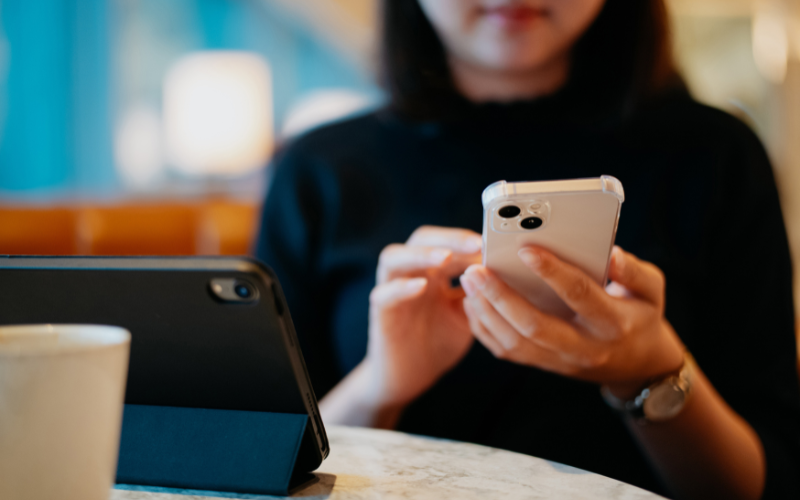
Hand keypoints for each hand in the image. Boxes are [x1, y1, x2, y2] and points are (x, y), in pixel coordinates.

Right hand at [362, 226, 480, 409]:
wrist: (412, 376)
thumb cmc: (439, 341)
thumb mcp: (467, 314)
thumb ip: (479, 293)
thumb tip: (506, 272)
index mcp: (433, 272)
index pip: (446, 242)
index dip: (468, 240)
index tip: (493, 243)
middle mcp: (410, 274)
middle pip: (421, 240)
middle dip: (448, 239)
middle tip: (476, 244)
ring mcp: (392, 290)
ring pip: (394, 258)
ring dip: (420, 255)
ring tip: (445, 257)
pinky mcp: (381, 313)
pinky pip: (384, 294)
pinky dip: (401, 288)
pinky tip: (421, 287)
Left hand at [459, 246, 684, 394]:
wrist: (637, 366)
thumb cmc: (641, 317)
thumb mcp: (652, 291)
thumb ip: (635, 271)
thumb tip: (612, 254)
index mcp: (612, 323)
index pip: (579, 295)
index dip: (552, 272)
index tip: (526, 248)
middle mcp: (584, 347)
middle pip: (535, 326)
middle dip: (501, 296)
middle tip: (477, 269)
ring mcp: (561, 361)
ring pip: (515, 343)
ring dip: (486, 312)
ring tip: (468, 282)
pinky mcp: (544, 366)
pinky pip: (508, 352)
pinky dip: (485, 329)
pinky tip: (472, 303)